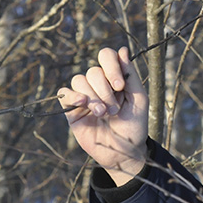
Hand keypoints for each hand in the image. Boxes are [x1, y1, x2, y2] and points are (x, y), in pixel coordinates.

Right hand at [58, 47, 148, 185]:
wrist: (123, 152)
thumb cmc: (134, 126)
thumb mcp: (138, 99)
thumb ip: (130, 75)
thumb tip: (123, 49)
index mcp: (115, 78)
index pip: (106, 56)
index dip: (111, 66)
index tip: (120, 86)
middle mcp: (99, 84)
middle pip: (93, 71)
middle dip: (104, 90)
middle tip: (113, 109)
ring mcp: (84, 96)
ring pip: (79, 80)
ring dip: (92, 96)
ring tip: (102, 114)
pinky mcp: (71, 109)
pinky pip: (64, 93)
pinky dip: (72, 95)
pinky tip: (82, 104)